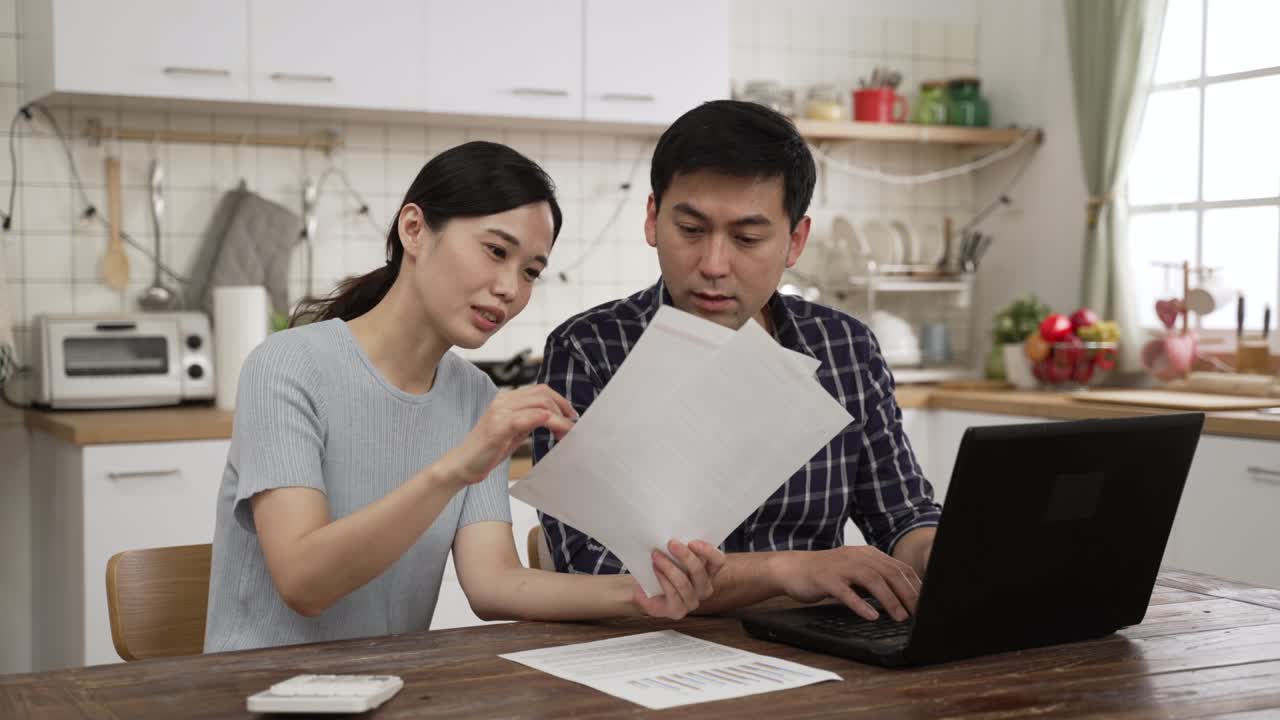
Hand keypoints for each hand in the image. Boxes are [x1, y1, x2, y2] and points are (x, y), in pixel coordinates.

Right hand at [439, 385, 576, 486]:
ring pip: (540, 404)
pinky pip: (527, 418)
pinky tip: (554, 431)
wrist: (462, 464)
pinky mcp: (498, 427)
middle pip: (543, 394)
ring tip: (565, 434)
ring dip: (559, 419)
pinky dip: (546, 422)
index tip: (571, 417)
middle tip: (571, 428)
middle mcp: (503, 401)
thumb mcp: (513, 432)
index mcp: (506, 400)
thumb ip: (529, 420)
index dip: (560, 401)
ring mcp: (500, 412)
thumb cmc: (487, 451)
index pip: (540, 390)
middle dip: (563, 409)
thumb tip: (553, 418)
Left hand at [632, 540, 725, 619]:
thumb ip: (679, 546)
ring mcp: (691, 601)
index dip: (708, 551)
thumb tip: (675, 533)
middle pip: (699, 571)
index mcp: (708, 572)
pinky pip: (673, 594)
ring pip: (684, 583)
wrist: (644, 589)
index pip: (718, 561)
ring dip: (669, 567)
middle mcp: (703, 588)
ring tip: (656, 556)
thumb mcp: (671, 553)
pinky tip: (655, 570)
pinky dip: (663, 580)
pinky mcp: (678, 611)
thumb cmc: (660, 567)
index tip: (692, 541)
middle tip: (671, 543)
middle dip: (685, 556)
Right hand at [772, 546, 920, 621]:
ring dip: (889, 599)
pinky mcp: (826, 579)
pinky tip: (871, 616)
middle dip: (907, 593)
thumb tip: (903, 597)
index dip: (915, 585)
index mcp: (866, 554)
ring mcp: (840, 566)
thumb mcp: (854, 572)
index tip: (926, 603)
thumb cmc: (825, 574)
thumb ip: (875, 579)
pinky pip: (846, 592)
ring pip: (872, 580)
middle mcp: (856, 556)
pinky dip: (861, 605)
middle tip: (918, 613)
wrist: (791, 569)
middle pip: (889, 572)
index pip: (898, 567)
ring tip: (900, 616)